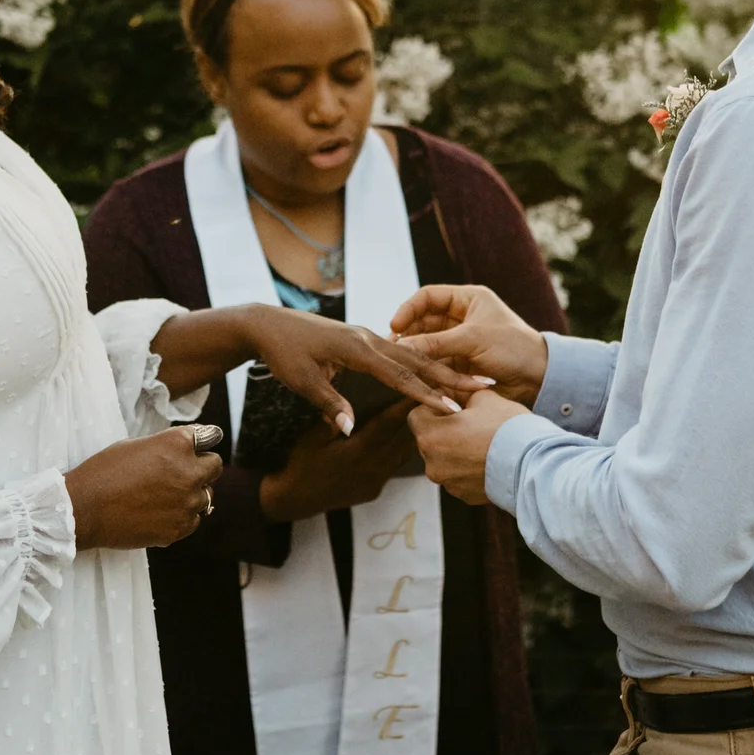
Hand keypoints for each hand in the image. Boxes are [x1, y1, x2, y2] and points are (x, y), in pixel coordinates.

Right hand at [64, 428, 225, 549]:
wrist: (84, 509)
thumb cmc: (104, 471)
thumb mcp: (137, 444)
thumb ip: (169, 446)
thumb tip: (189, 449)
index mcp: (178, 444)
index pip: (210, 437)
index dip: (201, 442)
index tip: (197, 447)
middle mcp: (189, 472)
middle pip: (215, 466)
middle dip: (202, 467)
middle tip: (182, 473)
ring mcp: (187, 503)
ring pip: (206, 496)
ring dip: (192, 494)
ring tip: (167, 496)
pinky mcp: (179, 528)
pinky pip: (193, 520)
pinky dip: (183, 517)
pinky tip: (161, 513)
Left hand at [234, 306, 486, 434]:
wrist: (269, 324)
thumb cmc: (284, 352)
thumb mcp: (302, 381)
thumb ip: (329, 404)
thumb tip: (350, 430)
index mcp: (359, 350)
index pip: (401, 376)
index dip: (428, 394)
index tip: (453, 407)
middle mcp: (370, 340)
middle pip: (419, 361)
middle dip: (452, 375)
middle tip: (484, 386)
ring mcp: (369, 337)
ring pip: (413, 355)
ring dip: (443, 368)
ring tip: (472, 379)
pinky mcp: (364, 339)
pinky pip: (401, 353)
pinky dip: (424, 363)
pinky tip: (438, 371)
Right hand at [260, 403, 419, 523]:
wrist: (298, 500)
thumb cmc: (302, 465)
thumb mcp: (310, 440)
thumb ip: (329, 423)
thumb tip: (343, 404)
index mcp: (357, 452)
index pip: (387, 424)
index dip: (405, 406)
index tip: (422, 390)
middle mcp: (372, 467)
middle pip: (403, 438)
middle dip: (420, 417)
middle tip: (436, 397)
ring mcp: (376, 480)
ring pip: (405, 453)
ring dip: (417, 434)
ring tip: (431, 414)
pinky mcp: (376, 488)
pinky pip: (397, 465)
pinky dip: (405, 449)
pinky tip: (413, 436)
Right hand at [388, 284, 548, 405]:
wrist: (538, 379)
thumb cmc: (513, 349)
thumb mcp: (472, 340)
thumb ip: (436, 343)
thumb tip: (401, 346)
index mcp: (468, 300)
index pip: (428, 297)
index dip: (408, 309)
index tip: (395, 326)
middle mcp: (461, 318)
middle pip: (423, 321)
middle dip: (408, 334)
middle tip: (392, 349)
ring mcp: (460, 341)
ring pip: (427, 344)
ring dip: (415, 353)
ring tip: (400, 364)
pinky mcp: (460, 363)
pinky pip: (435, 362)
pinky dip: (425, 368)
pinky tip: (413, 375)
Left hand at [407, 389, 528, 506]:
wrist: (534, 463)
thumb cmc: (507, 427)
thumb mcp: (484, 398)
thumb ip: (462, 394)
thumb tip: (456, 393)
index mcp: (430, 436)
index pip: (416, 416)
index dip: (433, 407)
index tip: (452, 406)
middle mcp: (432, 464)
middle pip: (429, 440)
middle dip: (444, 430)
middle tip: (469, 423)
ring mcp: (448, 483)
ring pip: (444, 459)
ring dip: (456, 450)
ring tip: (482, 442)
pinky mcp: (463, 495)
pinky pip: (458, 476)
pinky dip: (468, 468)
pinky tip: (488, 460)